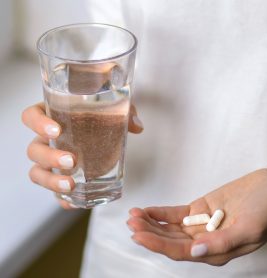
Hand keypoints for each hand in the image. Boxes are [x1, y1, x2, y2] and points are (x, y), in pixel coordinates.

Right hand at [22, 102, 142, 208]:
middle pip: (34, 150)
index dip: (37, 123)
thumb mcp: (115, 109)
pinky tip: (75, 203)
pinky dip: (62, 200)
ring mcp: (52, 161)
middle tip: (71, 161)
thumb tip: (137, 127)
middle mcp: (48, 140)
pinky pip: (55, 191)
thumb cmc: (103, 115)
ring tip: (70, 185)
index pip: (32, 116)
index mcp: (54, 116)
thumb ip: (125, 113)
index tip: (56, 130)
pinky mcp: (63, 176)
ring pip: (38, 173)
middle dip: (49, 158)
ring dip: (51, 182)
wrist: (106, 130)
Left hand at [127, 169, 266, 264]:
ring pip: (170, 227)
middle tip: (132, 223)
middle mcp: (205, 241)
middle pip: (171, 240)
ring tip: (134, 215)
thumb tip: (196, 251)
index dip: (158, 244)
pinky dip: (161, 213)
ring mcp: (200, 224)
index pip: (181, 252)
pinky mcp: (199, 209)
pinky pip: (175, 213)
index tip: (139, 235)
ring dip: (151, 223)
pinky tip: (147, 211)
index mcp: (216, 252)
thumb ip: (222, 242)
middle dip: (149, 233)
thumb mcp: (249, 229)